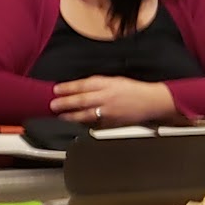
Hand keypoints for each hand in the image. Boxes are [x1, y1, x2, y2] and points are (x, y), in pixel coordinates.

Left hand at [50, 76, 175, 126]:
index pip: (83, 85)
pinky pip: (96, 123)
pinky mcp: (112, 122)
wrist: (151, 101)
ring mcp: (109, 111)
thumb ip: (98, 84)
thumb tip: (80, 88)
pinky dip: (85, 124)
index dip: (68, 88)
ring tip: (61, 116)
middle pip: (82, 100)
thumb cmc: (134, 90)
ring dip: (72, 115)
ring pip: (86, 114)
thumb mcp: (115, 80)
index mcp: (107, 84)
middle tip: (53, 104)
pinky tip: (77, 124)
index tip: (57, 89)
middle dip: (65, 102)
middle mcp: (107, 97)